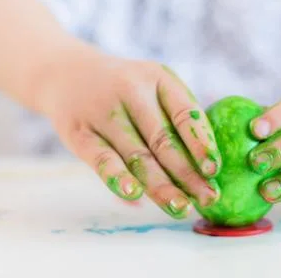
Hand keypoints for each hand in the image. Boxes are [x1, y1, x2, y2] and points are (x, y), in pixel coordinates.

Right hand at [39, 46, 220, 217]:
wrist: (65, 73)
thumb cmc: (123, 88)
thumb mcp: (152, 86)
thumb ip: (174, 117)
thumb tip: (204, 167)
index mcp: (157, 79)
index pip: (184, 113)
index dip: (201, 143)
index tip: (214, 170)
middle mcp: (131, 91)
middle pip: (163, 140)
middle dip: (188, 174)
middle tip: (208, 199)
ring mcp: (103, 112)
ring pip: (137, 155)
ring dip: (161, 185)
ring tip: (181, 207)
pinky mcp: (78, 133)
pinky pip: (101, 159)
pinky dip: (117, 177)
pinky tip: (134, 194)